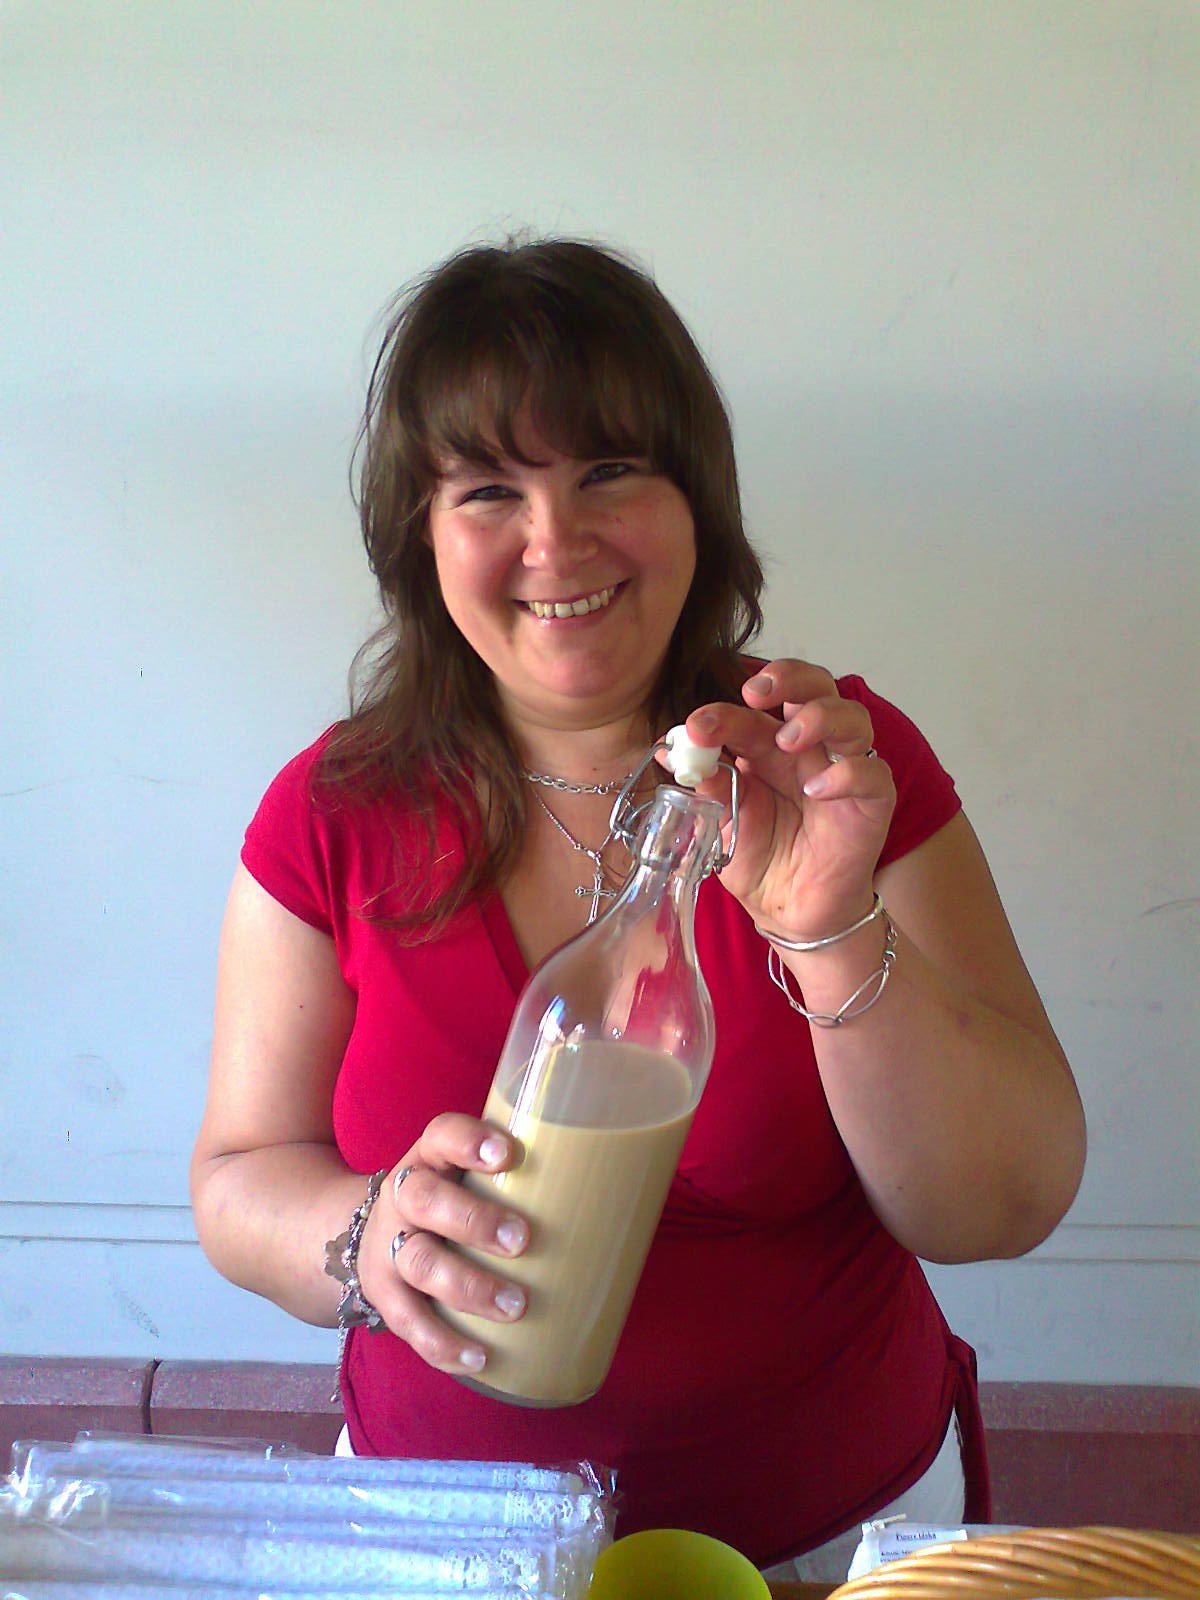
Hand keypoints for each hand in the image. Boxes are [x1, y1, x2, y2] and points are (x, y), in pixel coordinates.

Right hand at [357, 1114, 528, 1375]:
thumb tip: (620, 1202)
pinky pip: (408, 1322)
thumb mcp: (468, 1176)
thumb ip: (521, 1180)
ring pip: (419, 1261)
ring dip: (467, 1286)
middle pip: (425, 1200)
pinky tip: (479, 1357)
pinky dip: (443, 1343)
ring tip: (515, 1306)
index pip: (441, 1135)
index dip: (469, 1141)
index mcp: (430, 1159)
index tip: (508, 1154)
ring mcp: (388, 1248)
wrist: (369, 1233)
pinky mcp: (385, 1296)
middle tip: (523, 1240)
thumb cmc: (451, 1200)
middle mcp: (403, 1198)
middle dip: (474, 1221)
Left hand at [678, 659, 896, 937]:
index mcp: (767, 748)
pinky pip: (872, 774)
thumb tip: (669, 753)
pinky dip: (847, 773)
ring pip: (852, 717)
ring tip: (788, 738)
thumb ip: (707, 788)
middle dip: (787, 676)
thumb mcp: (722, 825)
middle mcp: (808, 751)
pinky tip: (817, 789)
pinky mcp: (872, 804)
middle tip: (754, 694)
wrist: (788, 912)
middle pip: (814, 686)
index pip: (753, 710)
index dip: (725, 710)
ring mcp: (843, 772)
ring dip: (819, 715)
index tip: (697, 727)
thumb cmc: (759, 861)